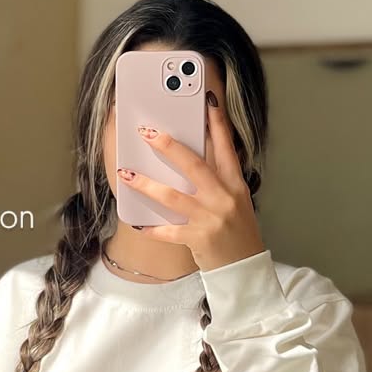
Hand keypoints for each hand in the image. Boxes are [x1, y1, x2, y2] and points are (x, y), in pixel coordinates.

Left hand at [116, 97, 265, 271]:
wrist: (245, 268)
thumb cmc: (238, 233)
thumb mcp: (236, 202)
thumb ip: (218, 181)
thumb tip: (188, 162)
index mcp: (235, 185)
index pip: (226, 148)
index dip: (217, 125)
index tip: (207, 103)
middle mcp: (224, 198)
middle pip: (193, 165)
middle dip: (168, 146)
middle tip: (147, 132)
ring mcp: (210, 218)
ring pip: (172, 196)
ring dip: (146, 184)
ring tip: (126, 174)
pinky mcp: (199, 239)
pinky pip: (168, 231)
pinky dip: (151, 228)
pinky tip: (137, 223)